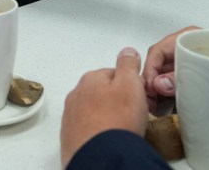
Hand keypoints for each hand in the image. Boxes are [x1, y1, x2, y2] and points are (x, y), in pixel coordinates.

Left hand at [61, 47, 147, 166]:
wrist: (100, 156)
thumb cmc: (116, 122)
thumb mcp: (130, 85)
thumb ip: (128, 65)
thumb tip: (128, 52)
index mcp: (90, 78)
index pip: (113, 73)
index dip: (129, 85)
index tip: (137, 96)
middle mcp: (77, 94)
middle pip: (102, 92)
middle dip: (116, 100)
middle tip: (131, 114)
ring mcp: (71, 115)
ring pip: (94, 110)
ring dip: (106, 116)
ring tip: (121, 128)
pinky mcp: (71, 135)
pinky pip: (88, 128)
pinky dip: (97, 131)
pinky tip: (108, 138)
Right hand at [142, 28, 208, 112]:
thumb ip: (187, 75)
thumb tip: (159, 85)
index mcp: (190, 39)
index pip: (158, 51)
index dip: (149, 70)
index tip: (149, 90)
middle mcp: (189, 51)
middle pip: (159, 64)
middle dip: (150, 83)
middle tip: (149, 104)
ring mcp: (194, 67)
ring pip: (166, 76)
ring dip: (158, 92)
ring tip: (156, 110)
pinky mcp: (201, 82)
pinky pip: (179, 87)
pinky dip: (171, 98)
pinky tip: (168, 110)